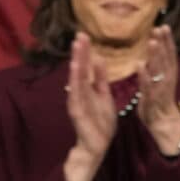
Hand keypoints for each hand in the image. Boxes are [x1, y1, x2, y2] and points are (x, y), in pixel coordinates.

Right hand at [64, 33, 116, 180]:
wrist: (98, 146)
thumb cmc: (101, 122)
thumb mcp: (104, 96)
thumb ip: (101, 79)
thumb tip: (98, 59)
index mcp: (88, 88)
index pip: (86, 66)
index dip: (85, 51)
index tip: (85, 35)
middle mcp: (80, 92)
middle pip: (79, 68)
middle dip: (79, 52)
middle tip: (80, 34)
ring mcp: (77, 101)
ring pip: (76, 78)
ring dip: (76, 62)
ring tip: (76, 46)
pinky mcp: (77, 111)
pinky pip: (76, 94)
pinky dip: (75, 81)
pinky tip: (75, 69)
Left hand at [137, 25, 179, 155]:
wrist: (164, 126)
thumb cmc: (158, 103)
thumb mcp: (157, 83)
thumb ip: (155, 69)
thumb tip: (150, 54)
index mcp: (168, 75)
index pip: (169, 55)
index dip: (166, 41)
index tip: (163, 26)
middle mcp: (167, 80)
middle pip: (167, 59)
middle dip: (164, 43)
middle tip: (160, 28)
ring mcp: (161, 90)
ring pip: (160, 71)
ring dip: (157, 56)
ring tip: (152, 42)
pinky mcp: (153, 100)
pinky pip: (148, 87)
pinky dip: (145, 76)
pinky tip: (140, 65)